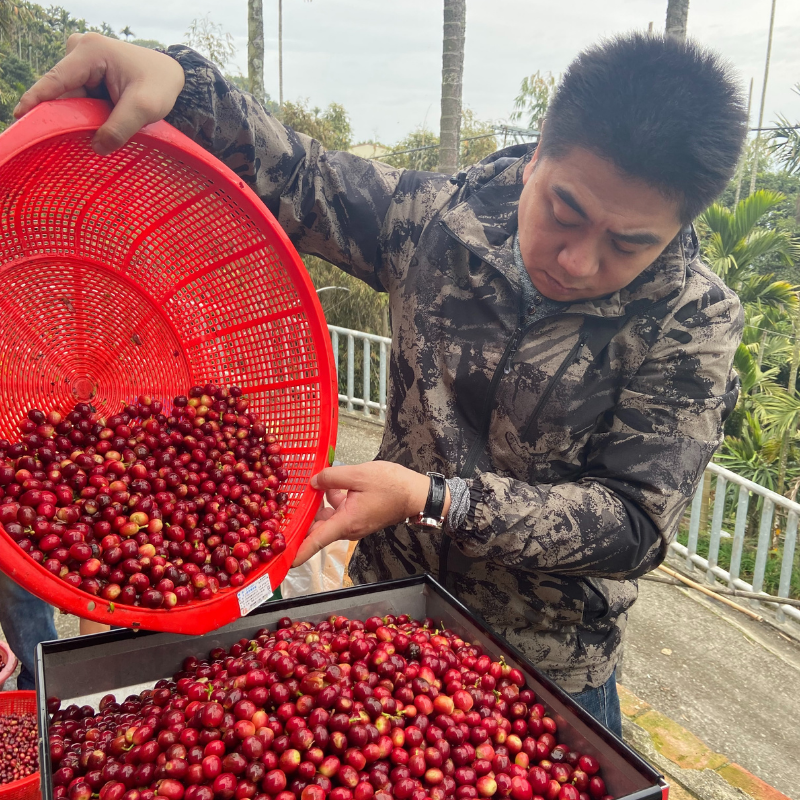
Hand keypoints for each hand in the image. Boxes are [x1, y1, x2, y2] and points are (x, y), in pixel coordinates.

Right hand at [14, 33, 184, 155]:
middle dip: (67, 117)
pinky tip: (91, 131)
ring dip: (80, 120)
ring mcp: (82, 65)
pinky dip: (86, 118)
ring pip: (72, 101)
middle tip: (67, 143)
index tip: (20, 116)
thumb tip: (97, 147)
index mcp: (91, 52)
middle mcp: (81, 52)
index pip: (57, 79)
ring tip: (89, 137)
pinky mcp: (87, 77)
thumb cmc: (161, 85)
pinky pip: (80, 102)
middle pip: (64, 93)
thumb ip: (121, 128)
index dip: (37, 99)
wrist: (173, 77)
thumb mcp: (145, 108)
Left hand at [293, 462, 445, 566]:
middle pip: (318, 528)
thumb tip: (313, 481)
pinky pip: (338, 512)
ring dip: (317, 505)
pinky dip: (330, 501)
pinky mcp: (359, 517)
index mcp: (347, 522)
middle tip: (284, 506)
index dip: (298, 551)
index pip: (317, 541)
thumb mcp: (359, 474)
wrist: (417, 494)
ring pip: (327, 518)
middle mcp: (348, 528)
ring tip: (308, 486)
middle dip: (302, 518)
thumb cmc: (392, 486)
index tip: (283, 560)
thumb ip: (332, 477)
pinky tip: (329, 483)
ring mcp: (354, 524)